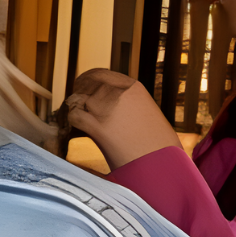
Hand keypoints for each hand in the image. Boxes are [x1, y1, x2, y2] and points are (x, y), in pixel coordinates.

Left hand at [61, 68, 178, 169]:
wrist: (163, 162)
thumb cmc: (157, 144)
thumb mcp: (145, 113)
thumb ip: (127, 105)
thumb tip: (109, 108)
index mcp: (132, 87)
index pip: (99, 75)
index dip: (86, 83)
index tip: (82, 91)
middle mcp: (119, 92)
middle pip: (85, 84)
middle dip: (77, 94)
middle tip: (76, 106)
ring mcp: (107, 107)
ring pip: (77, 98)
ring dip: (74, 108)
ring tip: (79, 120)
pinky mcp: (98, 127)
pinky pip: (74, 115)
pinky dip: (72, 122)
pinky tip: (79, 130)